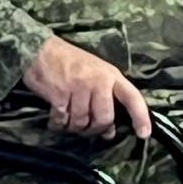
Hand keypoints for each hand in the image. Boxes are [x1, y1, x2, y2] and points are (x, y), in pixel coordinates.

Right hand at [22, 36, 151, 140]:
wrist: (38, 49)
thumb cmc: (69, 61)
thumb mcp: (93, 73)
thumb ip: (104, 99)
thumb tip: (108, 132)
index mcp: (110, 75)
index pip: (132, 98)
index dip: (141, 118)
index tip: (143, 135)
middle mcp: (97, 81)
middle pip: (104, 117)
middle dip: (95, 129)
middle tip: (86, 130)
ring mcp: (78, 87)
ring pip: (82, 121)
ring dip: (74, 128)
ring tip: (68, 125)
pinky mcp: (59, 93)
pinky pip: (63, 118)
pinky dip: (58, 124)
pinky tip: (55, 123)